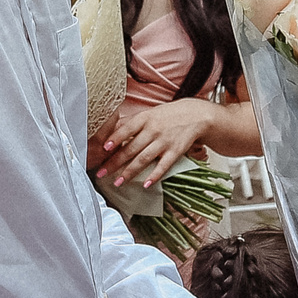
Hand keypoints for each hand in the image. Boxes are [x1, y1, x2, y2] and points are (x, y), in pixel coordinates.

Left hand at [99, 99, 217, 187]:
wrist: (195, 115)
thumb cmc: (168, 115)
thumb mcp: (149, 113)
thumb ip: (131, 123)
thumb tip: (110, 131)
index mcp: (145, 119)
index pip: (127, 129)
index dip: (115, 138)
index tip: (104, 148)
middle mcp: (153, 130)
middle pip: (131, 148)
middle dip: (115, 162)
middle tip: (102, 173)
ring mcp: (164, 142)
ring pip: (144, 159)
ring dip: (130, 172)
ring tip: (118, 182)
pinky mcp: (175, 151)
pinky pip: (163, 166)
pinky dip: (155, 175)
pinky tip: (146, 184)